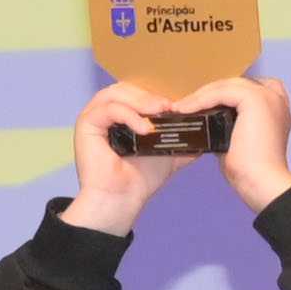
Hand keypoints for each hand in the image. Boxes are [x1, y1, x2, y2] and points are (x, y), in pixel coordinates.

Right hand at [64, 81, 185, 234]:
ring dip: (141, 101)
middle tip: (169, 106)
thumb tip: (205, 134)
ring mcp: (92, 116)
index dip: (155, 94)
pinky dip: (129, 116)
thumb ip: (181, 140)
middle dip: (149, 95)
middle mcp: (103, 112)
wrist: (122, 201)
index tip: (176, 104)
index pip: (135, 91)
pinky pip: (109, 110)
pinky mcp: (86, 124)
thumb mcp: (166, 152)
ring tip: (160, 112)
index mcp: (119, 114)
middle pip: (125, 88)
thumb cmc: (139, 179)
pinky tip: (145, 129)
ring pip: (116, 94)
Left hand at [185, 76, 290, 209]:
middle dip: (209, 94)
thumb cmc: (251, 172)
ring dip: (201, 96)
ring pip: (226, 86)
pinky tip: (185, 109)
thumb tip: (207, 122)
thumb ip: (228, 127)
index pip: (247, 89)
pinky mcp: (255, 99)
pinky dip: (201, 100)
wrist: (261, 183)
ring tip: (181, 108)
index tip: (203, 105)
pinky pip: (221, 92)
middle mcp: (275, 98)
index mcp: (276, 108)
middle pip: (235, 85)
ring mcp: (267, 96)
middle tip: (185, 105)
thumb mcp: (238, 142)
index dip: (225, 94)